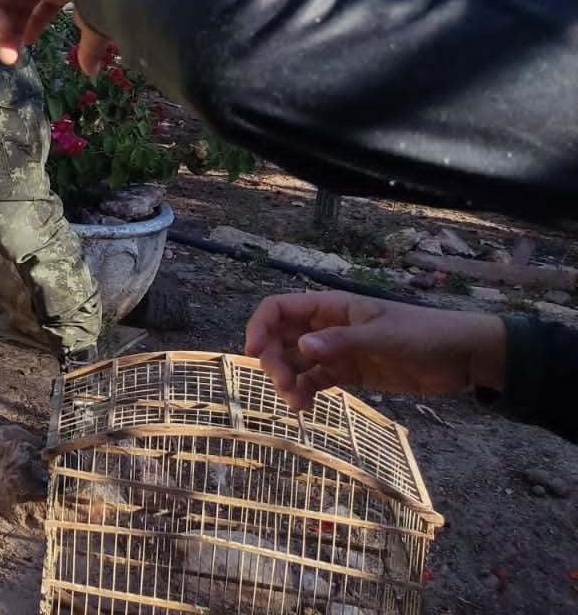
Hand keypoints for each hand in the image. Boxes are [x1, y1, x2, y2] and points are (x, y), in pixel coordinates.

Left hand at [0, 0, 115, 66]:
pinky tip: (2, 27)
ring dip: (1, 25)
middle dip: (12, 32)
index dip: (31, 27)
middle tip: (11, 57)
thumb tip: (90, 72)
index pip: (41, 5)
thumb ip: (89, 47)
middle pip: (19, 4)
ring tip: (6, 46)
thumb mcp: (94, 23)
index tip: (27, 46)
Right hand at [244, 291, 506, 411]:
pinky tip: (306, 408)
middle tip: (285, 387)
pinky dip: (305, 393)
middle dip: (274, 361)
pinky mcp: (349, 373)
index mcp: (331, 307)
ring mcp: (337, 351)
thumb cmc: (424, 335)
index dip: (260, 326)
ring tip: (296, 404)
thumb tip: (302, 349)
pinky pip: (316, 381)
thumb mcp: (383, 338)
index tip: (253, 353)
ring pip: (296, 362)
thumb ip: (342, 343)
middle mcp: (327, 327)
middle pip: (281, 339)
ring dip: (288, 381)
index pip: (280, 309)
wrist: (462, 356)